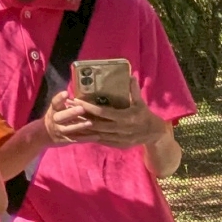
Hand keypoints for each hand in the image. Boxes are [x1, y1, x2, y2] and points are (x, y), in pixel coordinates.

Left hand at [50, 80, 167, 148]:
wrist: (154, 134)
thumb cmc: (145, 115)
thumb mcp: (141, 102)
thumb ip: (134, 90)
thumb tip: (130, 76)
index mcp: (126, 117)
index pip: (103, 112)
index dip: (88, 107)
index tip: (76, 100)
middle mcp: (120, 129)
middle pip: (96, 124)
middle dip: (81, 117)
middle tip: (67, 109)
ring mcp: (119, 139)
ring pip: (96, 134)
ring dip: (82, 128)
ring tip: (69, 121)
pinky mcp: (118, 145)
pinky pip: (101, 141)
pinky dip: (90, 136)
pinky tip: (80, 132)